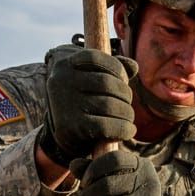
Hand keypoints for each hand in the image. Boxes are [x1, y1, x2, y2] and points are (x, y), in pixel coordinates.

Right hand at [40, 50, 137, 166]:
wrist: (64, 137)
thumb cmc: (83, 103)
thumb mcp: (90, 80)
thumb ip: (110, 69)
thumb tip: (133, 66)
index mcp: (64, 65)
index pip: (96, 58)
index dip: (117, 68)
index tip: (124, 81)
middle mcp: (61, 81)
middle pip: (106, 83)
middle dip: (125, 94)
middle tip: (127, 105)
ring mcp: (64, 105)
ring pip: (109, 105)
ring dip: (127, 113)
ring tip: (128, 118)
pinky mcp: (71, 127)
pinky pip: (106, 126)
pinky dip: (123, 129)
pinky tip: (129, 130)